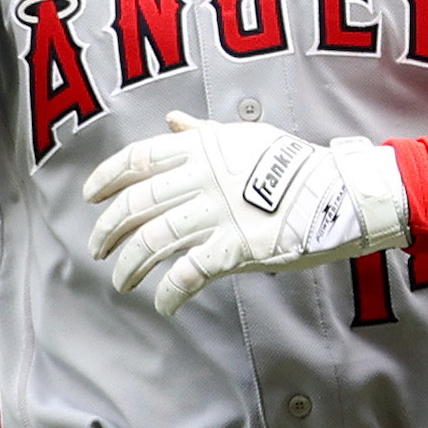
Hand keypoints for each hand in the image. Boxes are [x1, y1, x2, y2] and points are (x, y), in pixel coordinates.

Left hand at [85, 113, 406, 316]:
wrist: (336, 191)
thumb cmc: (291, 165)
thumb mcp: (245, 136)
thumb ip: (202, 134)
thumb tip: (172, 122)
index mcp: (200, 149)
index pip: (138, 159)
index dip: (108, 178)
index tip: (90, 197)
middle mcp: (202, 178)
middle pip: (138, 205)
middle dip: (109, 230)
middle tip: (97, 249)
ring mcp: (217, 214)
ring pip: (154, 240)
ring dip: (129, 265)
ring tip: (121, 282)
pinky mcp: (235, 248)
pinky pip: (189, 273)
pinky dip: (169, 292)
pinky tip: (163, 305)